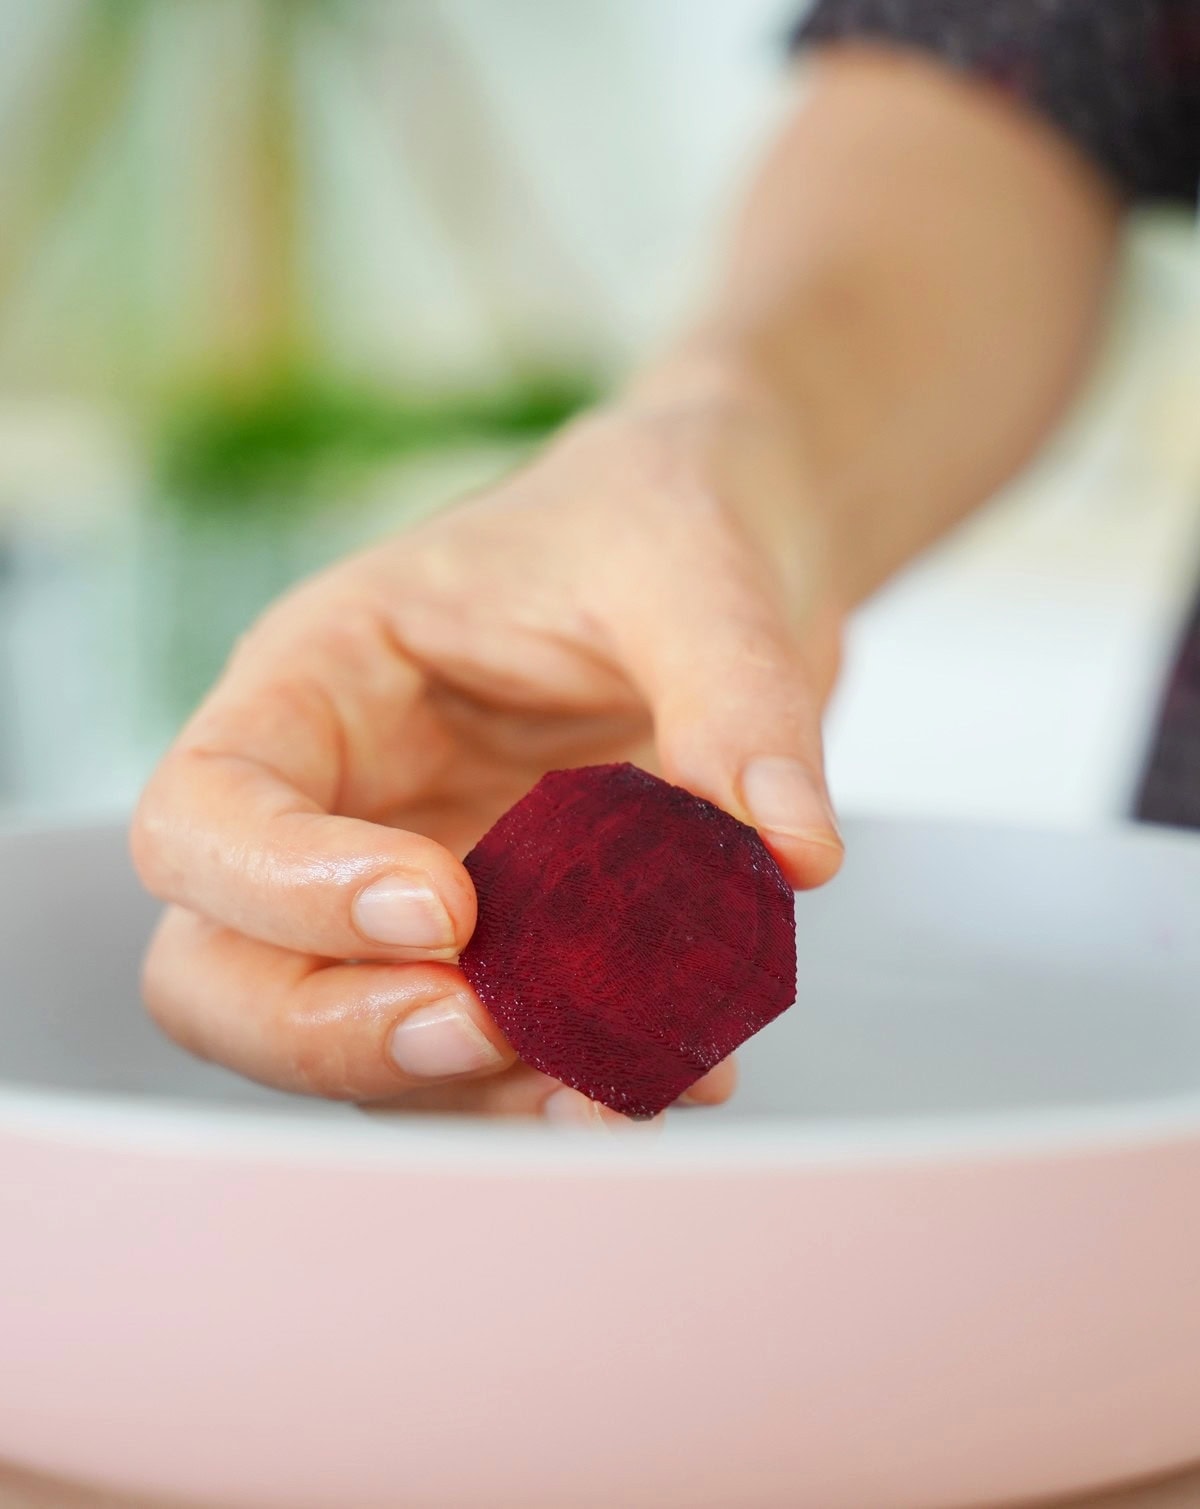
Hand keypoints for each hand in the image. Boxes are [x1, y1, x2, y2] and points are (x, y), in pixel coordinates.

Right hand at [131, 369, 843, 1120]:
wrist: (726, 562)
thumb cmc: (658, 521)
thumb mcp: (696, 572)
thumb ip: (738, 703)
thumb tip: (790, 856)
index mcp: (321, 678)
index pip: (207, 809)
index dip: (290, 886)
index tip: (450, 909)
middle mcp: (338, 803)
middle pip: (218, 969)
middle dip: (334, 1030)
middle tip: (487, 1028)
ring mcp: (408, 888)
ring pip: (343, 1040)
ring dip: (461, 1090)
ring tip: (609, 1083)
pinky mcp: (501, 947)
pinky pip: (480, 1055)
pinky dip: (551, 1089)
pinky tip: (662, 1080)